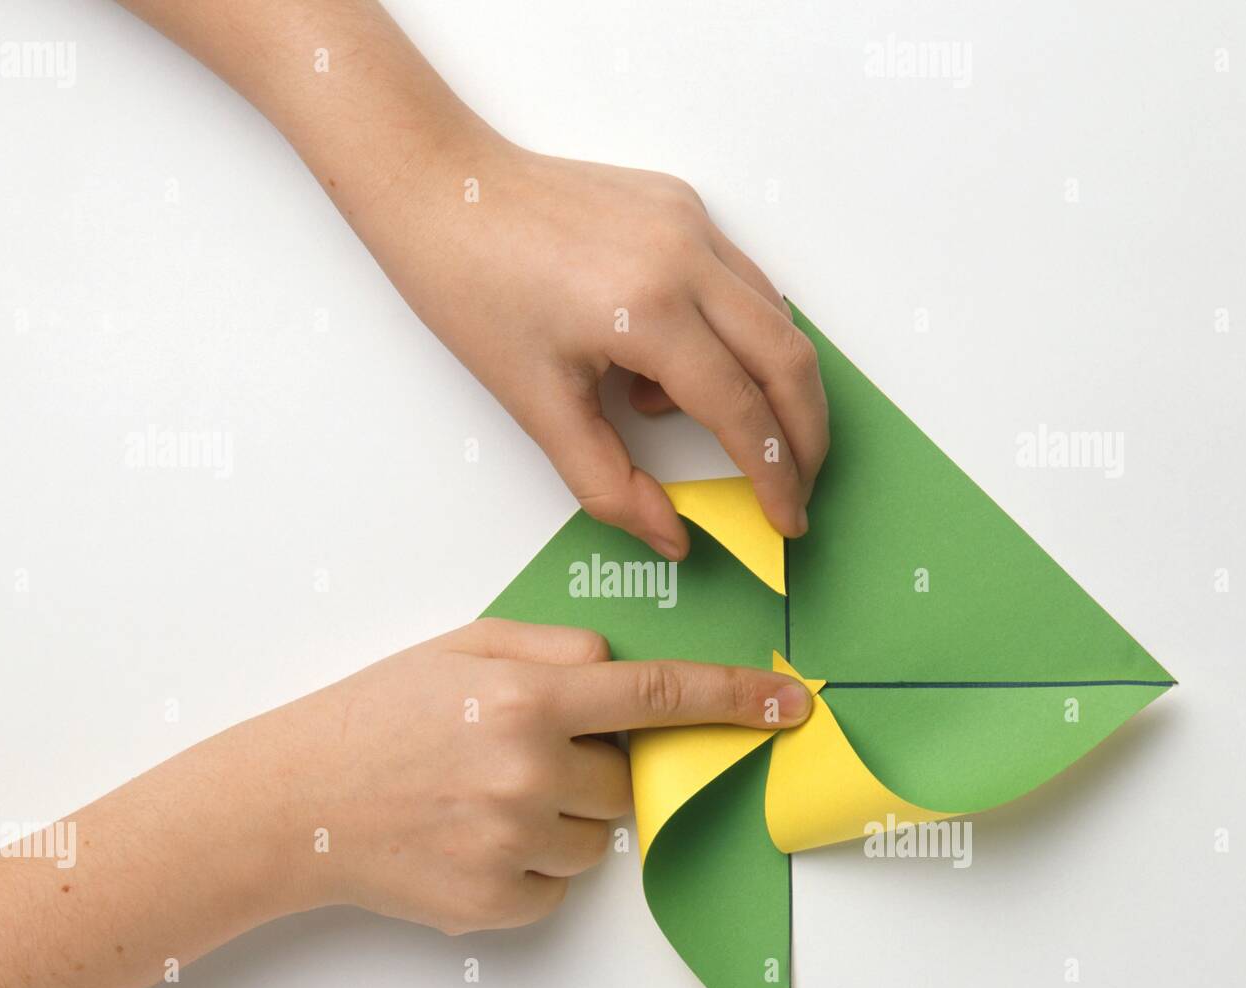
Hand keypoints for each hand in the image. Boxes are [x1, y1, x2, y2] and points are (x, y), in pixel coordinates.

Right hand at [274, 619, 811, 933]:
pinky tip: (469, 839)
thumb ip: (553, 647)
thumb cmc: (378, 715)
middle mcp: (528, 769)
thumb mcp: (463, 649)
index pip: (658, 695)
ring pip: (596, 840)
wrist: (294, 800)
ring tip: (481, 799)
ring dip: (560, 821)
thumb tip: (619, 666)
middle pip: (626, 782)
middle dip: (593, 770)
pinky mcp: (494, 901)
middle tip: (520, 758)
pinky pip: (556, 888)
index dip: (734, 698)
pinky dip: (528, 867)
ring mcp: (511, 841)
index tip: (791, 706)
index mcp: (526, 697)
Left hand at [357, 139, 830, 557]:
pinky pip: (740, 282)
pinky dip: (733, 337)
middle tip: (794, 487)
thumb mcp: (538, 407)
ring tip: (692, 419)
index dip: (774, 477)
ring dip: (769, 386)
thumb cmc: (473, 292)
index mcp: (648, 311)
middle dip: (804, 436)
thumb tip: (672, 538)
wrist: (441, 192)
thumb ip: (610, 485)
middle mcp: (686, 257)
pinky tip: (667, 363)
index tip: (786, 520)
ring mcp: (691, 222)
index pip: (743, 412)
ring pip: (775, 318)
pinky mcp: (683, 205)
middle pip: (788, 362)